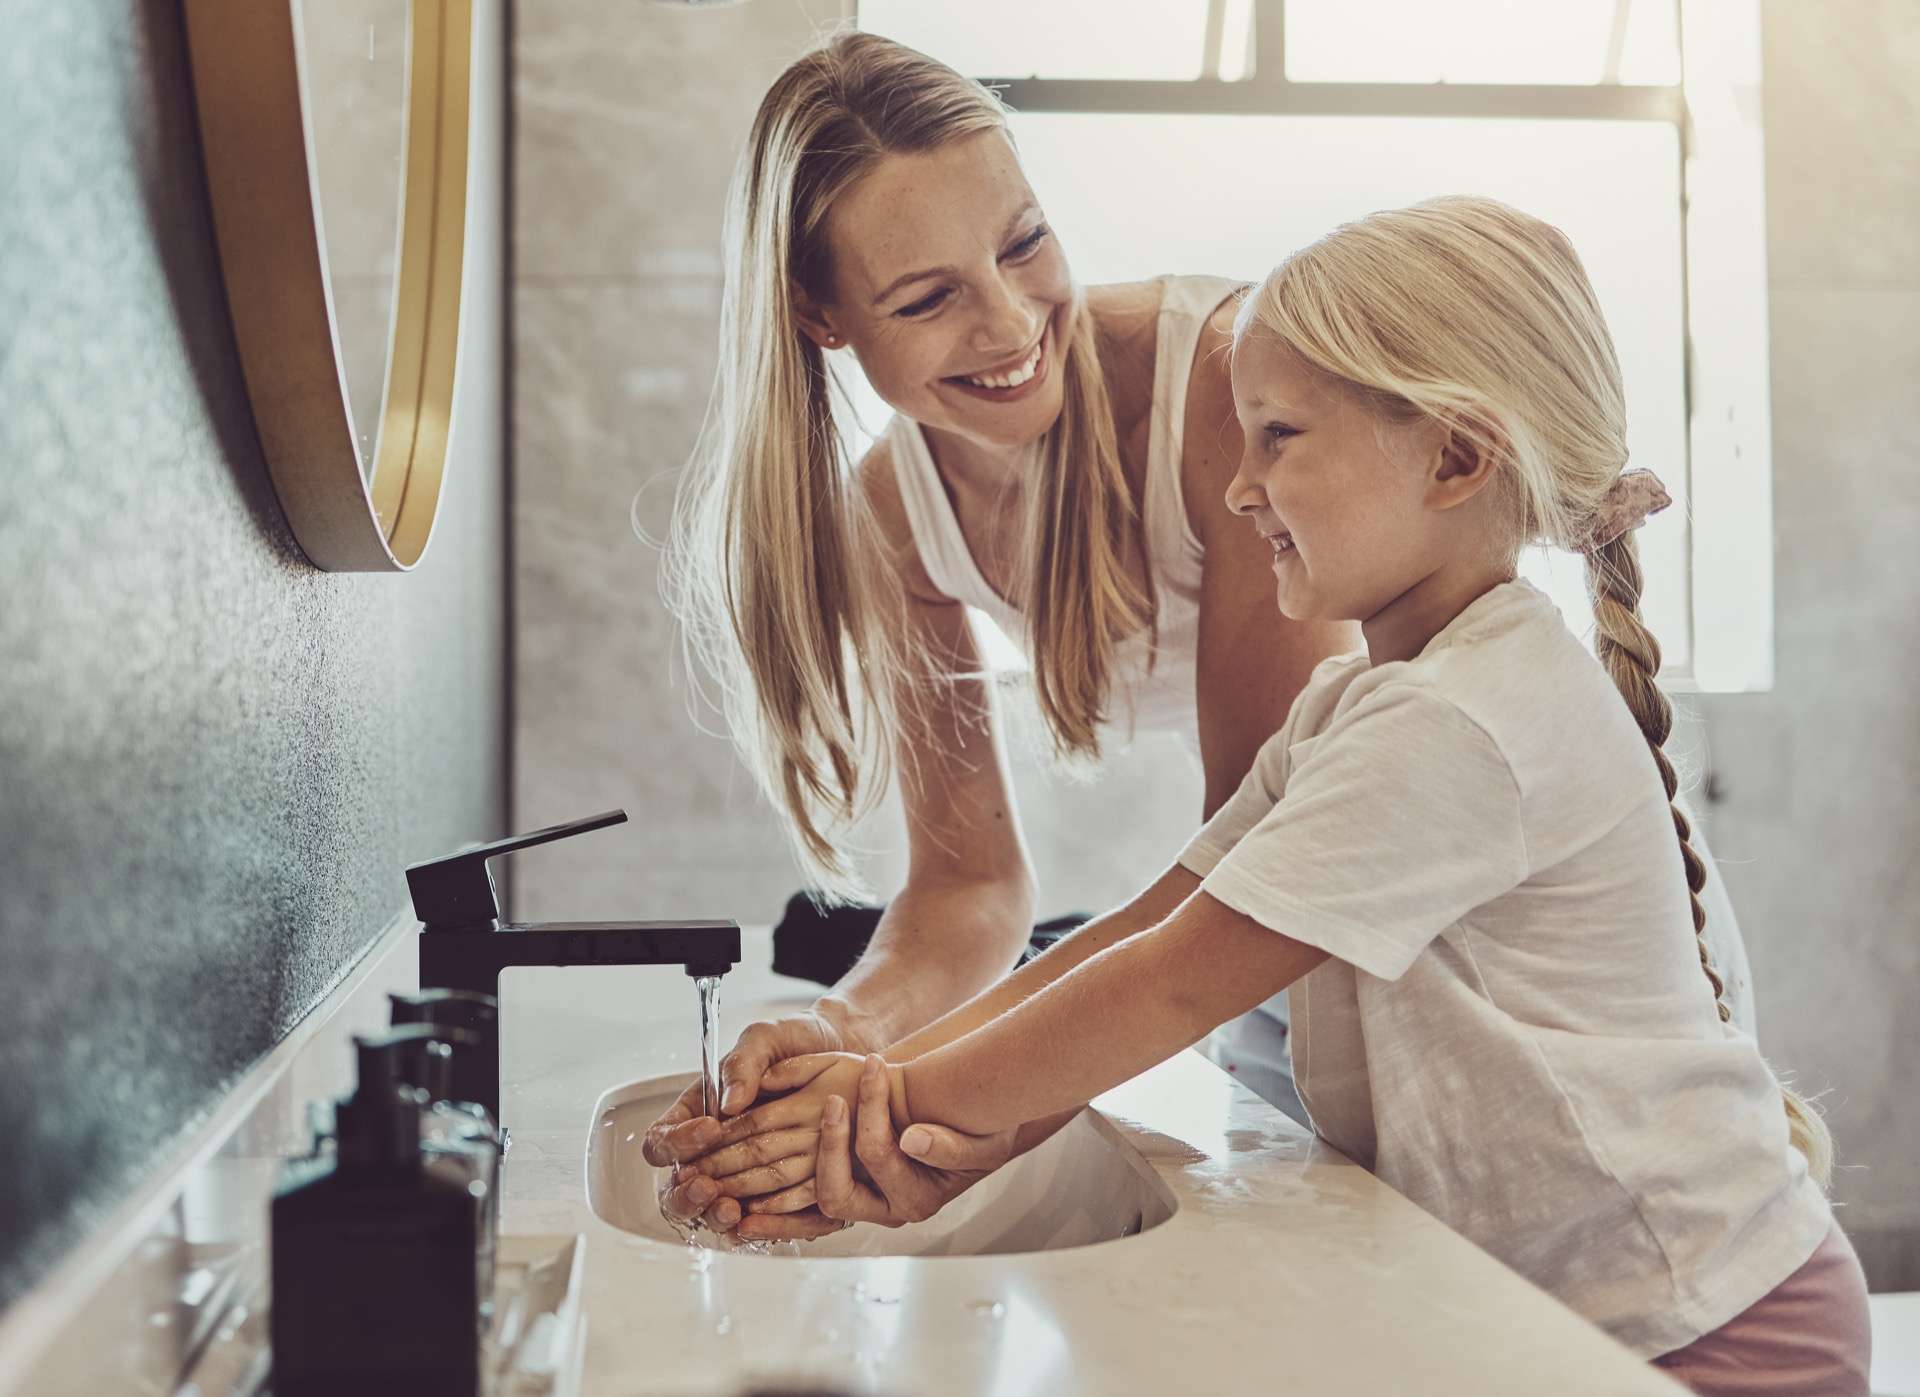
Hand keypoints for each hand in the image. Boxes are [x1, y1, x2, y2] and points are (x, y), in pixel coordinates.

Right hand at [640, 1008, 858, 1232]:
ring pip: (711, 1211)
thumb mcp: (767, 1038)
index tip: (709, 1129)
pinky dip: (757, 1227)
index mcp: (700, 1112)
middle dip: (687, 1193)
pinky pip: (757, 1222)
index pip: (664, 1139)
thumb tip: (730, 1103)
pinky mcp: (777, 1193)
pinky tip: (758, 1223)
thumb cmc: (799, 1041)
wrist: (846, 1055)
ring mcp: (742, 1175)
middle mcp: (716, 1150)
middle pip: (679, 1186)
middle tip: (705, 1185)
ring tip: (729, 1208)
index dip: (677, 1141)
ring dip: (715, 1214)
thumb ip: (743, 1064)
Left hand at [808, 1054, 1015, 1226]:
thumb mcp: (984, 1143)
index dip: (871, 1109)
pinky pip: (818, 1186)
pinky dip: (809, 1165)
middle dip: (832, 1141)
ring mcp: (866, 1198)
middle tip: (837, 1098)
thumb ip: (951, 1147)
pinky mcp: (853, 1184)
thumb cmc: (982, 1134)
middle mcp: (887, 1206)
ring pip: (823, 1191)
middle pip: (837, 1192)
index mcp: (918, 1201)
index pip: (880, 1157)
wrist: (974, 1127)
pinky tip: (819, 1118)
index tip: (876, 1065)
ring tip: (831, 1101)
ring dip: (820, 1148)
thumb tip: (912, 1139)